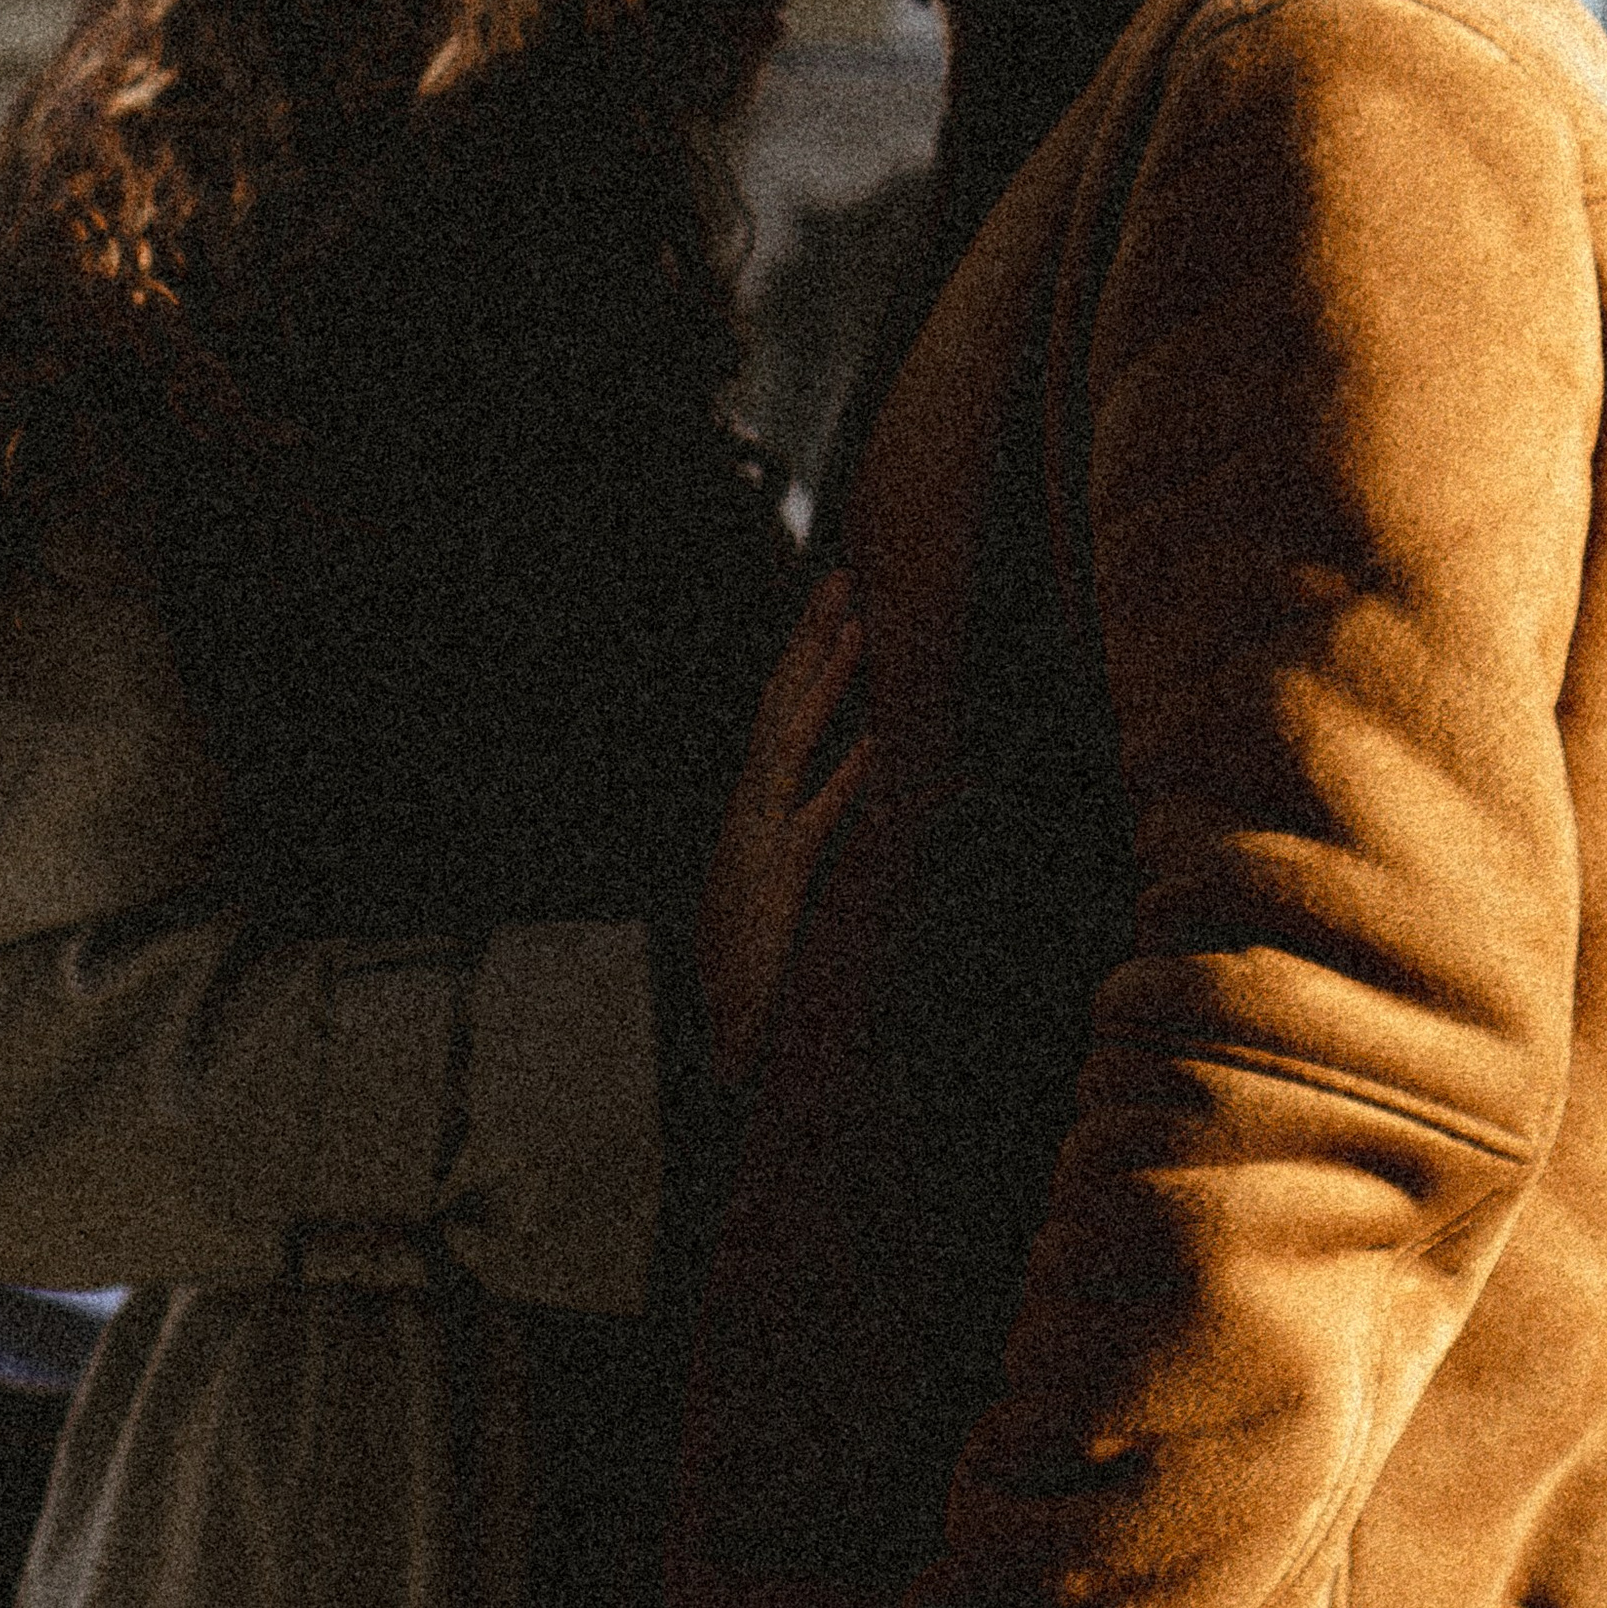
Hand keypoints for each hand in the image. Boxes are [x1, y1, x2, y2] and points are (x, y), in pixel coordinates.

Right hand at [699, 572, 873, 1086]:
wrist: (732, 1028)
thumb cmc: (760, 957)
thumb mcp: (786, 874)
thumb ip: (814, 819)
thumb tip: (859, 768)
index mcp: (756, 802)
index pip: (780, 711)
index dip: (804, 657)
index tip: (832, 606)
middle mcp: (752, 807)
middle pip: (780, 705)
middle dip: (809, 640)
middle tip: (841, 579)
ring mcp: (760, 836)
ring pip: (789, 742)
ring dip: (823, 684)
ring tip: (855, 631)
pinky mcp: (779, 876)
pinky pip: (813, 818)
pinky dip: (842, 779)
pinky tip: (874, 747)